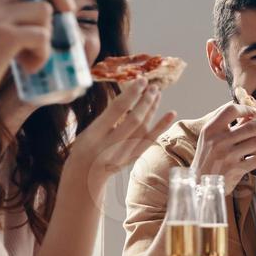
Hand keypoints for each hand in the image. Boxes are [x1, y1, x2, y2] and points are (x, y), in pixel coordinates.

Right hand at [65, 79, 177, 198]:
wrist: (85, 175)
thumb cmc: (83, 147)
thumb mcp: (86, 130)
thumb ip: (106, 116)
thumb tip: (129, 96)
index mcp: (94, 135)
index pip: (117, 109)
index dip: (132, 93)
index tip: (141, 80)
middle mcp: (110, 146)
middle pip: (134, 119)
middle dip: (145, 100)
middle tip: (153, 86)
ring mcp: (123, 154)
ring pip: (144, 128)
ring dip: (153, 109)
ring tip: (157, 93)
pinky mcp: (133, 159)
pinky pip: (150, 141)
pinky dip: (161, 126)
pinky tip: (171, 113)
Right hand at [188, 101, 255, 191]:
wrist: (199, 185)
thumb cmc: (207, 158)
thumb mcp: (210, 138)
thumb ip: (227, 125)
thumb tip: (250, 113)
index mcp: (211, 129)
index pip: (231, 110)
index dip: (247, 109)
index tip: (255, 111)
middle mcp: (219, 140)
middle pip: (252, 125)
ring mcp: (228, 155)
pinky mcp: (236, 169)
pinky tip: (249, 160)